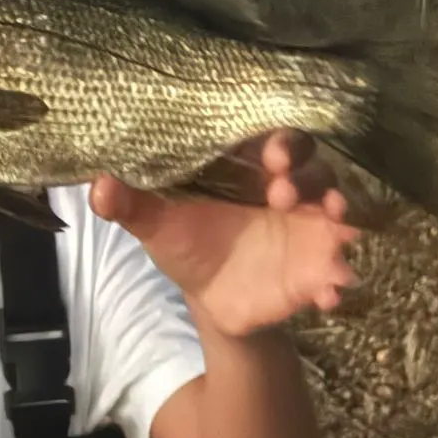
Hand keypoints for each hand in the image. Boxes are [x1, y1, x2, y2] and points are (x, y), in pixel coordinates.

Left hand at [89, 131, 364, 338]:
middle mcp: (288, 189)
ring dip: (340, 212)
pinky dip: (339, 282)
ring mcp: (310, 228)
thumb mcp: (158, 224)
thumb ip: (132, 205)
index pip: (276, 139)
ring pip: (341, 209)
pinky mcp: (320, 270)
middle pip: (315, 168)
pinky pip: (341, 272)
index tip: (270, 157)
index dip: (280, 142)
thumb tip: (96, 185)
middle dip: (307, 175)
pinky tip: (329, 294)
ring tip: (333, 224)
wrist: (213, 298)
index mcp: (251, 168)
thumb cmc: (188, 242)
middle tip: (281, 192)